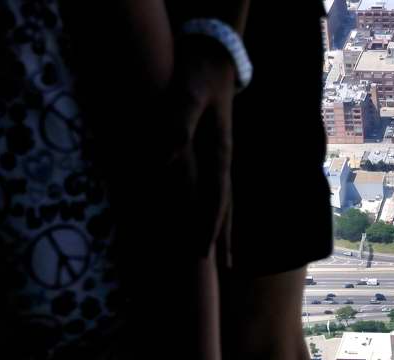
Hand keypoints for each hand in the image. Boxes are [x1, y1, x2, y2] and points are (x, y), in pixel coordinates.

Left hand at [164, 34, 236, 255]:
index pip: (215, 199)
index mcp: (219, 153)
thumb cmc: (198, 73)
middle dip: (222, 237)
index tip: (204, 254)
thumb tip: (164, 158)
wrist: (215, 56)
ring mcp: (221, 159)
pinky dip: (217, 212)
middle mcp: (224, 161)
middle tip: (222, 268)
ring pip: (225, 203)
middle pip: (226, 207)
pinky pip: (216, 191)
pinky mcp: (214, 154)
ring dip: (224, 230)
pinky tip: (214, 222)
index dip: (209, 227)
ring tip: (228, 258)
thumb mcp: (187, 91)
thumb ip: (177, 122)